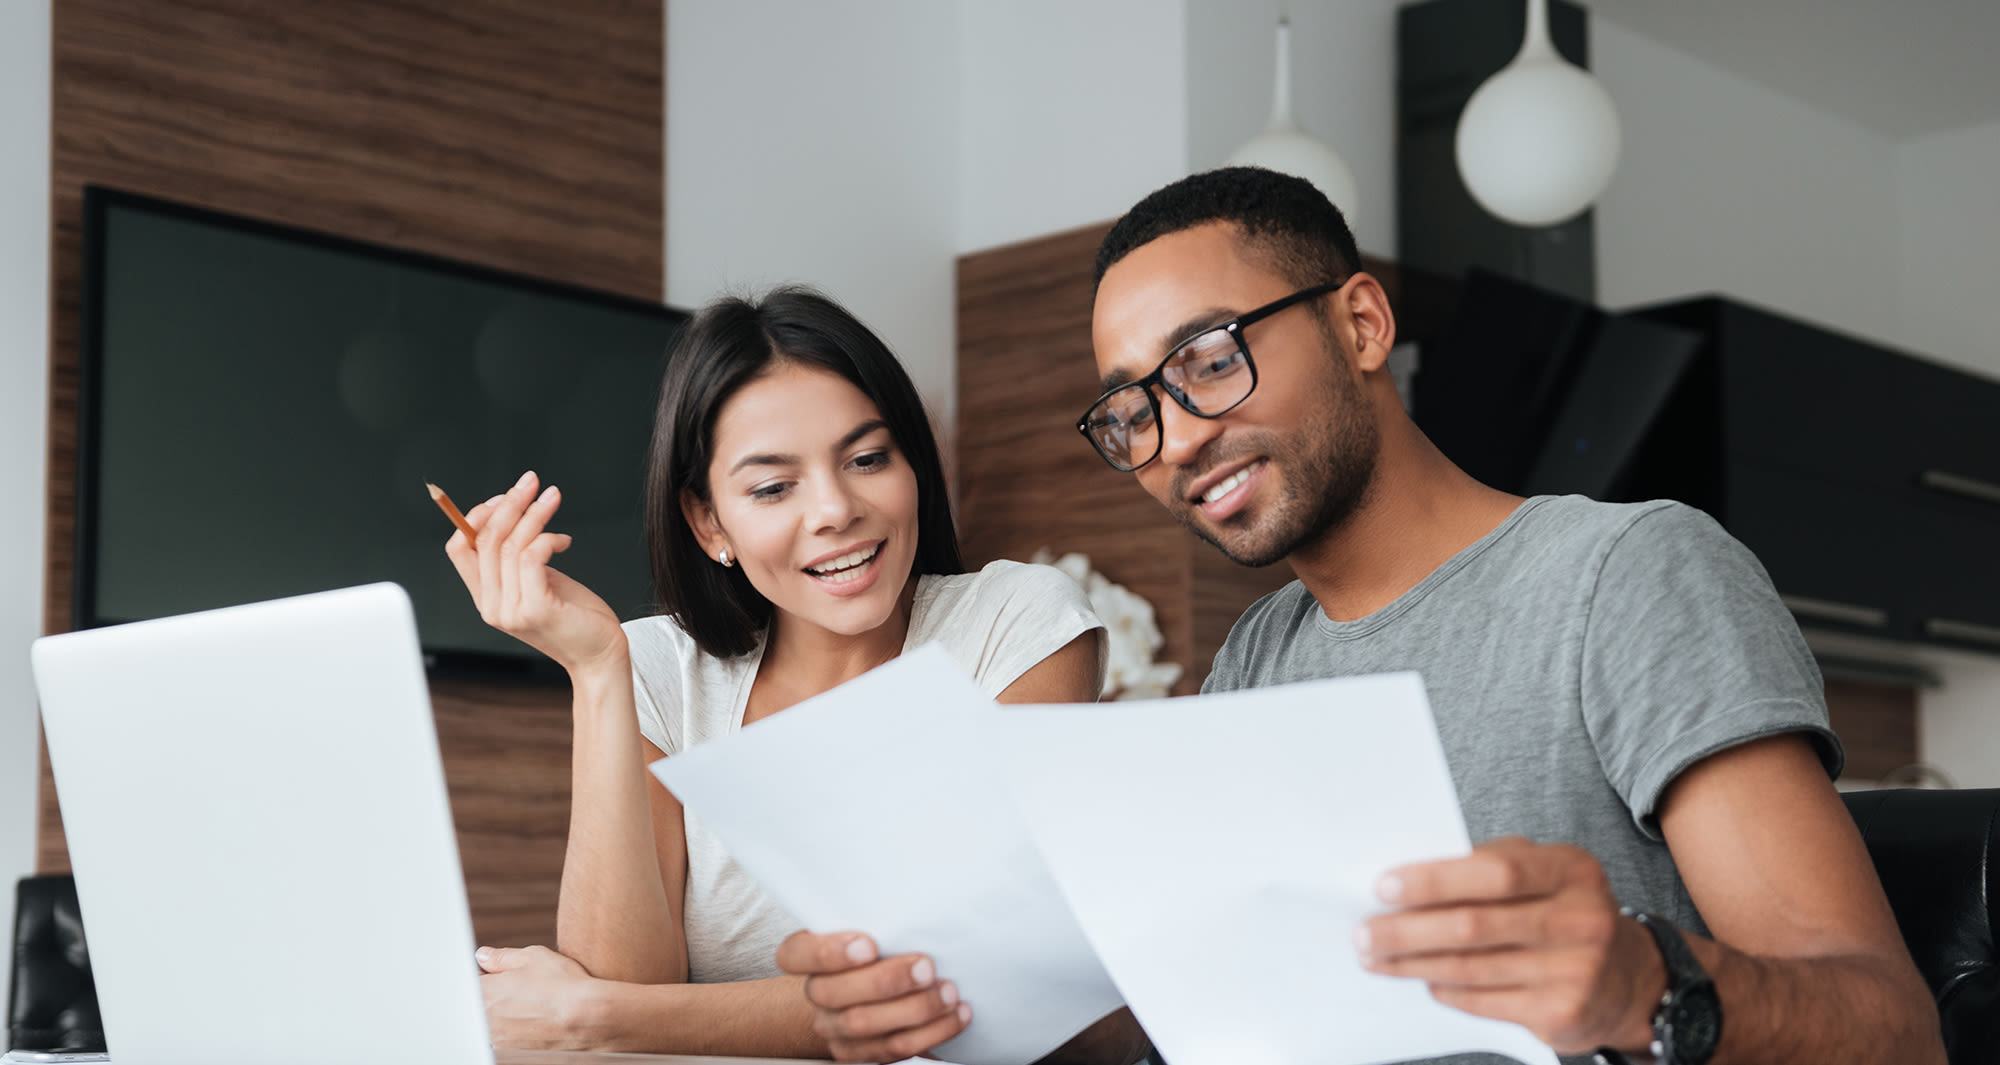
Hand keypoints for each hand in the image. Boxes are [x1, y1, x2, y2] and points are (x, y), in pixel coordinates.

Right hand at [443, 470, 625, 674]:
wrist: (600, 655)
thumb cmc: (575, 616)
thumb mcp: (539, 582)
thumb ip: (519, 560)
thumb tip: (514, 514)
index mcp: (486, 598)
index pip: (459, 549)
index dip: (475, 517)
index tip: (504, 496)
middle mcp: (491, 606)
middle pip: (485, 540)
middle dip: (509, 503)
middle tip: (531, 481)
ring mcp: (511, 610)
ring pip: (510, 544)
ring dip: (534, 513)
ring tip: (553, 497)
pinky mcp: (536, 609)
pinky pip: (532, 557)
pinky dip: (548, 538)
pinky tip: (564, 540)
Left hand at [476, 944, 605, 1049]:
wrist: (590, 1019)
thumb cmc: (564, 986)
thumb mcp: (534, 957)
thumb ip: (502, 957)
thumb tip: (484, 956)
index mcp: (485, 991)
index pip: (470, 985)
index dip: (485, 980)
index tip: (499, 979)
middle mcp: (486, 1019)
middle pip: (479, 1007)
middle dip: (495, 999)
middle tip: (522, 995)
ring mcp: (498, 1040)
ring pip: (493, 1027)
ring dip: (505, 1019)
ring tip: (533, 1011)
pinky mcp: (512, 1055)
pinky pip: (507, 1042)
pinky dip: (518, 1034)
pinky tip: (539, 1025)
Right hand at [775, 931, 970, 1062]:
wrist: (875, 989)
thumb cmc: (881, 944)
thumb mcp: (873, 923)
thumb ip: (880, 915)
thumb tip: (918, 891)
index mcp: (807, 955)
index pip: (793, 955)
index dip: (827, 952)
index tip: (869, 945)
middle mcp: (817, 993)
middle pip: (833, 994)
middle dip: (886, 981)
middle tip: (926, 966)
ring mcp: (835, 1028)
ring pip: (865, 1024)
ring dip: (915, 1009)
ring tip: (948, 992)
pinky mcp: (859, 1053)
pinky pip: (893, 1049)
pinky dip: (931, 1031)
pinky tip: (955, 1014)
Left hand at [1357, 837, 1665, 1055]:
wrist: (1629, 979)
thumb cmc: (1565, 912)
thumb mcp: (1544, 873)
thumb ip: (1488, 866)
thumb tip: (1408, 879)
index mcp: (1572, 870)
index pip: (1496, 871)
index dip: (1435, 880)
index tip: (1385, 887)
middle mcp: (1581, 920)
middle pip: (1475, 925)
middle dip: (1407, 930)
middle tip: (1365, 933)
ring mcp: (1575, 971)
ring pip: (1470, 968)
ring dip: (1413, 963)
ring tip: (1376, 957)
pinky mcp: (1562, 1013)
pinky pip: (1482, 1000)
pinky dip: (1445, 989)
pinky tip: (1423, 979)